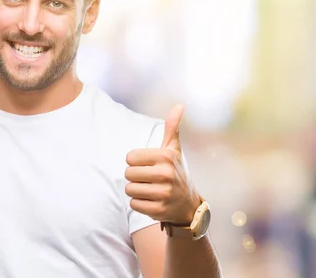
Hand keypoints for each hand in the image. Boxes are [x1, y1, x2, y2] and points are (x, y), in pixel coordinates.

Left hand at [125, 104, 200, 224]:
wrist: (187, 203)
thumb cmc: (175, 171)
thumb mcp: (173, 149)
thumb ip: (172, 127)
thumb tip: (179, 105)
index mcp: (166, 157)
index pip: (130, 157)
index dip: (136, 162)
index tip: (149, 165)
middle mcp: (166, 174)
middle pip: (128, 174)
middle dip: (135, 177)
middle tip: (149, 178)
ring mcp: (163, 193)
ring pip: (129, 189)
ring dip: (136, 190)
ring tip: (150, 189)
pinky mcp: (158, 210)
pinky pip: (133, 204)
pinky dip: (139, 203)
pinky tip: (151, 200)